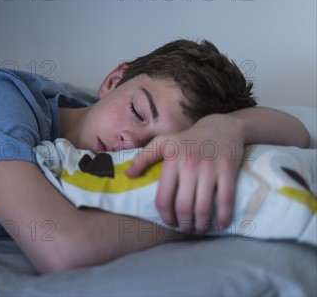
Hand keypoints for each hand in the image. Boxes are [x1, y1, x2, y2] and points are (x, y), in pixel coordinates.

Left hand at [125, 113, 245, 233]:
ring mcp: (210, 169)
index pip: (163, 198)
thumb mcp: (162, 143)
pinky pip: (226, 201)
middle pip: (183, 207)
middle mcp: (189, 165)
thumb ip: (143, 158)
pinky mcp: (228, 171)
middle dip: (184, 224)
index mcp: (171, 161)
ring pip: (204, 207)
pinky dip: (223, 217)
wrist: (221, 127)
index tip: (170, 223)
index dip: (165, 216)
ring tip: (200, 228)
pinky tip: (220, 224)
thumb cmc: (187, 139)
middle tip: (186, 228)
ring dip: (201, 225)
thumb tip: (127, 175)